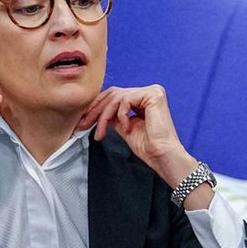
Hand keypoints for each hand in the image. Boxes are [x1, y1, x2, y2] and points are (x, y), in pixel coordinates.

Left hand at [79, 86, 208, 203]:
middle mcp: (149, 92)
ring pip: (117, 97)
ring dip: (103, 116)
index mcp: (144, 99)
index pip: (116, 96)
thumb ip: (114, 116)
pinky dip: (121, 115)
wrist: (162, 155)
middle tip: (83, 125)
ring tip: (99, 132)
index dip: (97, 107)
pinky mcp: (153, 95)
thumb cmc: (149, 147)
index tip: (84, 120)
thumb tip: (98, 111)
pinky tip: (126, 128)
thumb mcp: (125, 127)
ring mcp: (152, 92)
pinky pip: (125, 100)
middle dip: (96, 110)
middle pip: (114, 94)